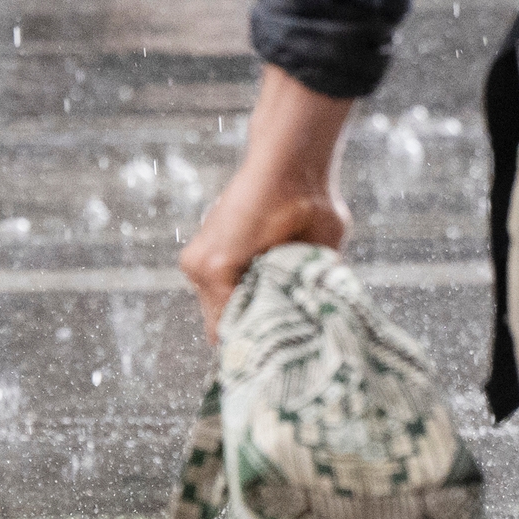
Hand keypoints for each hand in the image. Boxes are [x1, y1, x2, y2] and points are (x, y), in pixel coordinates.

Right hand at [177, 65, 356, 338]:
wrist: (290, 156)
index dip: (258, 351)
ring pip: (221, 307)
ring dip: (248, 312)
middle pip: (222, 325)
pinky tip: (269, 295)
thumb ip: (309, 291)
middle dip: (254, 334)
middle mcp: (199, 267)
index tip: (283, 361)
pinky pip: (221, 288)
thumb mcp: (320, 253)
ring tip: (280, 319)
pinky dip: (242, 294)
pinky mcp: (206, 248)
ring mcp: (198, 258)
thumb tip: (317, 324)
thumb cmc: (309, 200)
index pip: (229, 336)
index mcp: (218, 271)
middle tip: (287, 346)